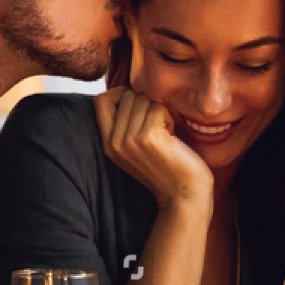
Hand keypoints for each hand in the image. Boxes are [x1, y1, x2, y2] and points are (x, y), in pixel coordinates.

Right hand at [94, 86, 212, 210]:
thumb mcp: (135, 147)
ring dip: (158, 111)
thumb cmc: (166, 166)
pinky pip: (158, 107)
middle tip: (157, 126)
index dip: (120, 93)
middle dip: (146, 104)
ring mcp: (129, 139)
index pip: (101, 100)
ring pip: (143, 100)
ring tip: (164, 132)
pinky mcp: (148, 137)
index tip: (138, 104)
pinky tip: (171, 137)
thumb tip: (129, 91)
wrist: (183, 193)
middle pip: (127, 96)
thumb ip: (125, 124)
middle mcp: (115, 141)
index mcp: (108, 143)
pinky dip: (168, 117)